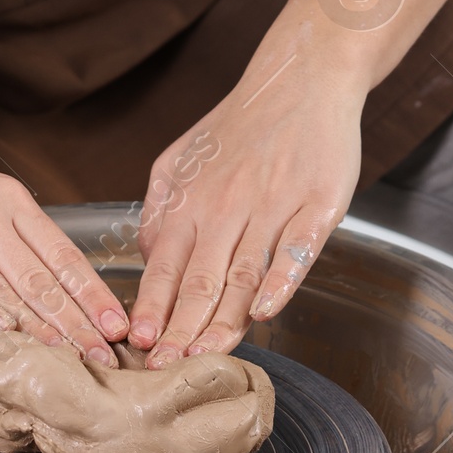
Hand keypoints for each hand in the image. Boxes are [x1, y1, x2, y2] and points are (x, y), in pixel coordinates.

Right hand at [0, 111, 129, 364]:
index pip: (59, 252)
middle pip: (35, 273)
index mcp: (3, 196)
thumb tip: (57, 284)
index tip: (119, 328)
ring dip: (35, 325)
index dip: (91, 294)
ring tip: (66, 358)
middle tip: (106, 357)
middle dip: (75, 321)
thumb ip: (10, 234)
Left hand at [126, 35, 364, 364]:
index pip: (164, 266)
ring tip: (204, 358)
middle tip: (163, 372)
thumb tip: (145, 255)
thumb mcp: (181, 156)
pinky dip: (280, 281)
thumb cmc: (240, 126)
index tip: (138, 346)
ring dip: (222, 321)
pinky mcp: (315, 206)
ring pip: (243, 274)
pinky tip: (267, 312)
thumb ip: (160, 206)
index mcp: (191, 201)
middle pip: (200, 281)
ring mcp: (271, 206)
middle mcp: (226, 206)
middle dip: (179, 330)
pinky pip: (295, 250)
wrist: (301, 80)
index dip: (151, 308)